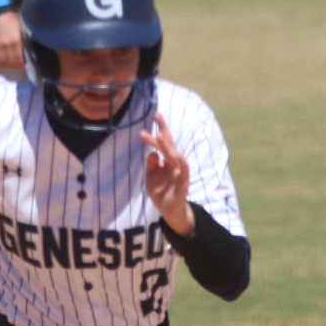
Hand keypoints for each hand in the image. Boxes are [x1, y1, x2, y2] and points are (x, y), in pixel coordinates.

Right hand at [0, 10, 24, 73]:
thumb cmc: (10, 18)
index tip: (24, 64)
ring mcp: (4, 46)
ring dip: (9, 65)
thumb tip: (27, 46)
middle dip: (17, 66)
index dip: (24, 62)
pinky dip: (1, 64)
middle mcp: (13, 44)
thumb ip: (23, 37)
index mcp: (20, 39)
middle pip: (16, 60)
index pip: (23, 55)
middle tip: (18, 67)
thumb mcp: (20, 27)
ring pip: (8, 61)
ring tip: (10, 66)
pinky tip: (2, 66)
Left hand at [141, 112, 193, 235]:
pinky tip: (177, 156)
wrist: (169, 210)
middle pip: (170, 144)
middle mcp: (174, 163)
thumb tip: (152, 153)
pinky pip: (183, 172)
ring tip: (160, 134)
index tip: (141, 132)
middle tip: (156, 114)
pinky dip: (181, 164)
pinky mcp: (183, 184)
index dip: (152, 138)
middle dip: (163, 129)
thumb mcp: (151, 177)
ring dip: (169, 145)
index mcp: (166, 161)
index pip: (161, 145)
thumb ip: (151, 165)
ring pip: (176, 155)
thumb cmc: (161, 191)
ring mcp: (180, 173)